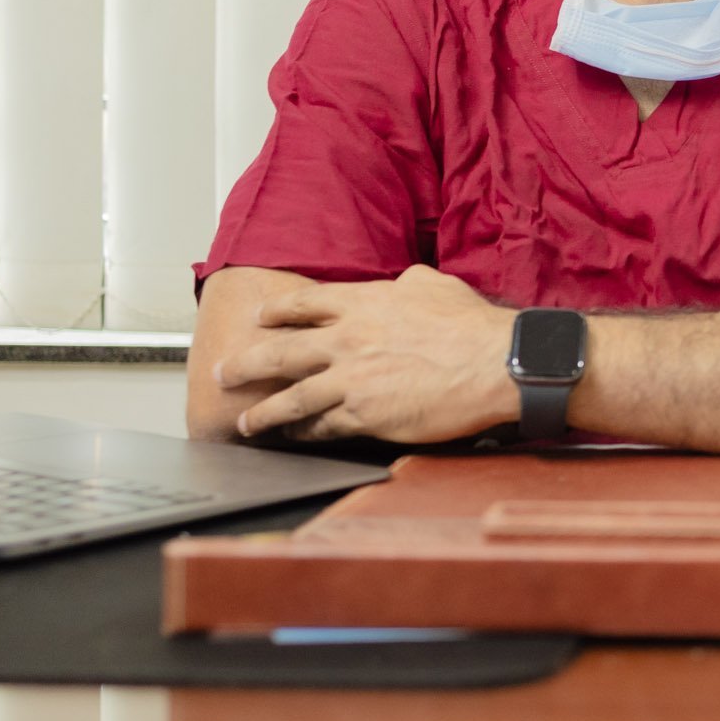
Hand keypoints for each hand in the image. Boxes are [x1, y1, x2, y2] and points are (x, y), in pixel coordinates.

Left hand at [214, 265, 518, 441]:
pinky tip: (293, 437)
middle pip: (281, 352)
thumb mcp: (435, 285)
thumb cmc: (471, 325)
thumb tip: (400, 283)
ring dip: (262, 411)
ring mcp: (351, 380)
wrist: (494, 362)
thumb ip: (406, 284)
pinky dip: (302, 433)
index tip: (260, 319)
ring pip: (290, 397)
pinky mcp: (364, 416)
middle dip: (247, 364)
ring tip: (245, 422)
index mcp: (364, 303)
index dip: (277, 313)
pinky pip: (321, 426)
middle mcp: (347, 340)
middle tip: (226, 372)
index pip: (305, 305)